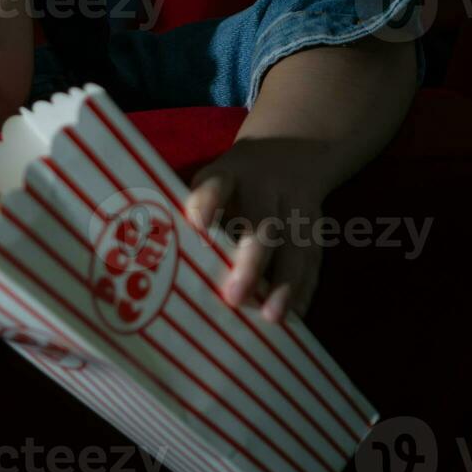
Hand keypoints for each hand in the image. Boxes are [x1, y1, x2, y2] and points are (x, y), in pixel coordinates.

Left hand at [184, 138, 331, 322]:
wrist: (286, 154)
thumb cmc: (229, 186)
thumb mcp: (207, 183)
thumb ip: (189, 216)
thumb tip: (158, 268)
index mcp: (227, 176)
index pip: (216, 186)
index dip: (207, 203)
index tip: (197, 225)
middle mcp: (265, 190)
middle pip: (261, 225)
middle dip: (251, 262)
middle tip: (234, 297)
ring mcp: (294, 208)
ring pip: (294, 246)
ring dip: (285, 284)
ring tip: (272, 316)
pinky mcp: (313, 227)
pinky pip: (312, 259)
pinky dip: (304, 288)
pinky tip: (295, 314)